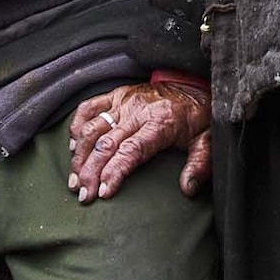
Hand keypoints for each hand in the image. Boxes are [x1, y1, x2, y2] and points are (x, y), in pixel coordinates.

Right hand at [65, 76, 215, 199]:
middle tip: (83, 194)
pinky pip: (89, 107)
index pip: (131, 151)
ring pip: (92, 129)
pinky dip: (76, 126)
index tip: (103, 192)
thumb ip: (199, 165)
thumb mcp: (207, 140)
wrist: (194, 85)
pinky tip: (72, 147)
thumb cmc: (198, 117)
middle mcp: (138, 110)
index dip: (114, 172)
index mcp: (160, 123)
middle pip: (106, 144)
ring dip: (79, 155)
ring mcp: (124, 101)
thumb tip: (188, 189)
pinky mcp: (116, 94)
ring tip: (74, 179)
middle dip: (90, 171)